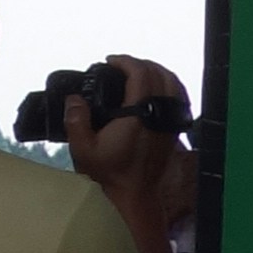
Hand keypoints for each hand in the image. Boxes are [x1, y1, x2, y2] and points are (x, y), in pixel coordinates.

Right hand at [62, 60, 199, 234]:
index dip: (126, 61)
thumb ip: (76, 121)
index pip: (141, 75)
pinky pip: (178, 96)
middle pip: (159, 73)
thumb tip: (74, 99)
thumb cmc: (111, 171)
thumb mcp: (83, 149)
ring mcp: (171, 120)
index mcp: (139, 115)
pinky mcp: (175, 127)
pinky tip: (154, 86)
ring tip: (135, 71)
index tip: (110, 60)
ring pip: (173, 82)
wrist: (137, 191)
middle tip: (120, 65)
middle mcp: (160, 113)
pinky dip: (168, 84)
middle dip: (139, 63)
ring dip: (156, 71)